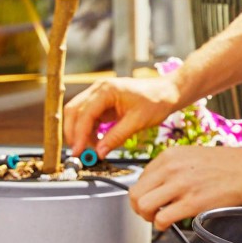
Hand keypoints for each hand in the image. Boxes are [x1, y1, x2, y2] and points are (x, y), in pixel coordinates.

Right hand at [64, 74, 183, 156]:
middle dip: (73, 133)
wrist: (168, 92)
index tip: (78, 151)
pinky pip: (89, 117)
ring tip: (91, 150)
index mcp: (107, 90)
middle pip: (74, 111)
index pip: (84, 113)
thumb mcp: (137, 122)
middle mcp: (99, 89)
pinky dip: (89, 130)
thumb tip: (99, 153)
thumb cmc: (156, 101)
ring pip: (79, 115)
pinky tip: (96, 142)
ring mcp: (99, 95)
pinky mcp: (103, 102)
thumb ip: (116, 137)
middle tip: (78, 152)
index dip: (78, 134)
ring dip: (81, 133)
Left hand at [129, 143, 241, 231]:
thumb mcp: (193, 155)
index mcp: (170, 155)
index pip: (139, 178)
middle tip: (151, 213)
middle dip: (139, 208)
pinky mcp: (193, 202)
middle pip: (135, 194)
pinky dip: (161, 225)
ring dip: (148, 217)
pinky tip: (171, 223)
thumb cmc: (227, 164)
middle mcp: (172, 168)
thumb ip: (172, 167)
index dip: (144, 193)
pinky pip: (162, 219)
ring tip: (160, 218)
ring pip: (143, 207)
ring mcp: (182, 185)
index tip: (153, 199)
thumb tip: (155, 185)